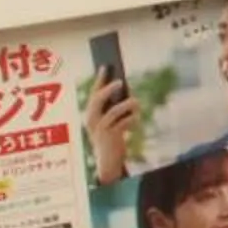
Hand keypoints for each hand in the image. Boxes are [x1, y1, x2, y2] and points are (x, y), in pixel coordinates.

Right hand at [87, 70, 133, 185]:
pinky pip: (123, 123)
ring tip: (136, 102)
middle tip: (121, 81)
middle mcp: (92, 120)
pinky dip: (132, 118)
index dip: (99, 80)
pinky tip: (137, 118)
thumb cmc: (111, 137)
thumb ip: (115, 107)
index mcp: (90, 114)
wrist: (108, 161)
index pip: (93, 94)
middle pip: (97, 100)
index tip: (105, 66)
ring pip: (113, 111)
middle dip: (108, 89)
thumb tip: (126, 89)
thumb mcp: (111, 121)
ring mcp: (100, 129)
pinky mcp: (110, 137)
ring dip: (127, 105)